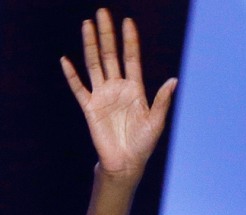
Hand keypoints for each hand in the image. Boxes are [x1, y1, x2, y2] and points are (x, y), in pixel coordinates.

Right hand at [60, 8, 176, 179]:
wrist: (126, 162)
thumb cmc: (144, 144)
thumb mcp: (156, 121)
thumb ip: (162, 100)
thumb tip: (174, 80)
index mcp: (135, 89)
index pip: (131, 59)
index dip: (130, 41)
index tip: (128, 22)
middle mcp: (118, 88)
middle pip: (111, 55)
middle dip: (107, 35)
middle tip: (103, 13)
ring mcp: (102, 96)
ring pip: (94, 65)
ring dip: (90, 45)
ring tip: (87, 25)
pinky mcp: (89, 107)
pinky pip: (78, 88)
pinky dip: (72, 75)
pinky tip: (66, 60)